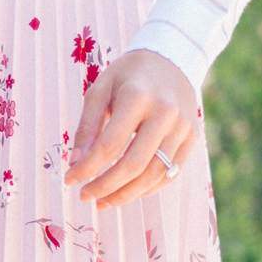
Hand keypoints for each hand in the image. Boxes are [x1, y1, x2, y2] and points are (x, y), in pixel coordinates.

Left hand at [63, 49, 198, 209]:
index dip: (87, 168)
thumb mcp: (100, 90)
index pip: (110, 145)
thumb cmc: (128, 76)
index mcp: (138, 97)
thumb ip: (87, 127)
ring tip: (103, 202)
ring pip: (153, 175)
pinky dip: (146, 189)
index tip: (69, 180)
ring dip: (125, 195)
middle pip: (133, 165)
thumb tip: (76, 164)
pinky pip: (170, 174)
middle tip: (85, 197)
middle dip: (105, 187)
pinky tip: (126, 192)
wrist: (172, 59)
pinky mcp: (192, 138)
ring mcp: (183, 127)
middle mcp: (165, 113)